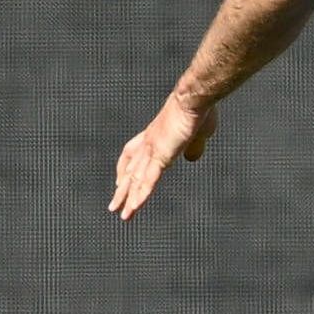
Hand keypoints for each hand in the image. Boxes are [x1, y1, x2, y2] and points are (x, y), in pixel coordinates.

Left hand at [110, 94, 214, 219]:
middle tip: (114, 205)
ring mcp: (152, 150)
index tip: (120, 180)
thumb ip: (194, 145)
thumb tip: (192, 157)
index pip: (131, 153)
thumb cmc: (199, 109)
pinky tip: (135, 207)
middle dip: (123, 189)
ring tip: (123, 214)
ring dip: (128, 198)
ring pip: (137, 179)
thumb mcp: (198, 131)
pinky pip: (148, 180)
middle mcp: (148, 143)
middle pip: (130, 170)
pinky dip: (141, 195)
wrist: (194, 98)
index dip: (124, 168)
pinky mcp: (161, 156)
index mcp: (154, 134)